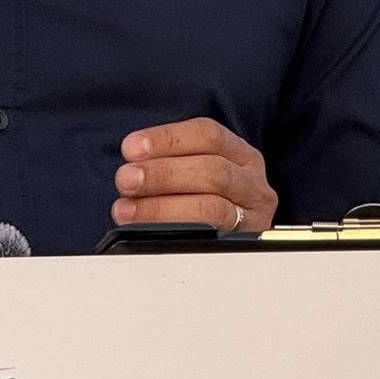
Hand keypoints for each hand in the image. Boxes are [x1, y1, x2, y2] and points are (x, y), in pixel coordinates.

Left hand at [111, 117, 277, 231]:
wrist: (235, 236)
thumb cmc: (202, 194)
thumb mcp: (192, 167)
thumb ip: (167, 161)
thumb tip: (129, 170)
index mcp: (239, 152)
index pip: (207, 134)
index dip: (167, 139)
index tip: (131, 148)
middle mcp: (252, 181)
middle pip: (212, 170)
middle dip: (163, 174)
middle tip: (127, 180)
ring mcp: (252, 215)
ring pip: (213, 207)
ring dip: (162, 207)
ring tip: (128, 209)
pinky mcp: (246, 244)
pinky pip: (212, 239)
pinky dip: (176, 232)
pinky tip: (149, 231)